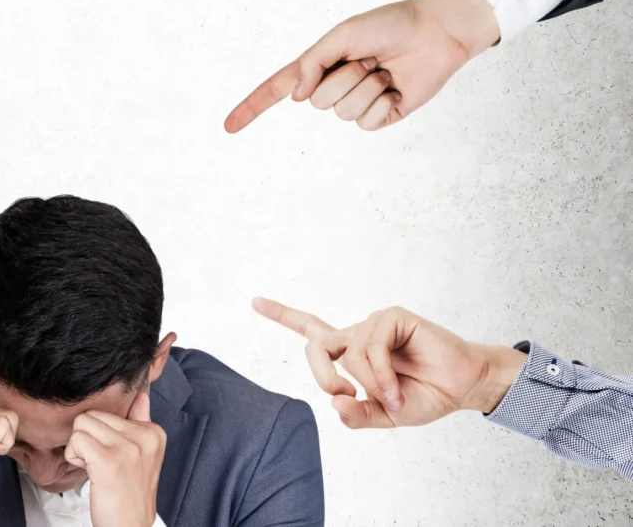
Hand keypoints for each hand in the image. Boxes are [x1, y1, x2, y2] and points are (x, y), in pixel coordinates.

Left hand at [64, 392, 164, 526]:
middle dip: (87, 437)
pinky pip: (76, 441)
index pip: (110, 409)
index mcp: (153, 432)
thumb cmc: (129, 494)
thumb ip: (140, 421)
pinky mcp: (109, 460)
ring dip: (79, 447)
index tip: (112, 455)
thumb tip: (141, 395)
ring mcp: (128, 447)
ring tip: (95, 466)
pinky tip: (90, 472)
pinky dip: (74, 457)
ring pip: (81, 424)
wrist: (130, 526)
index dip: (101, 433)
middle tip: (100, 462)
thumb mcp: (143, 454)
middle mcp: (144, 436)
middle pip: (92, 414)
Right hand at [224, 0, 498, 132]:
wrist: (435, 32)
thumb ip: (313, 63)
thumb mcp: (342, 35)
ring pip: (343, 112)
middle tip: (367, 58)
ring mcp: (356, 104)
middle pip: (318, 102)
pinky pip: (367, 122)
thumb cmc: (388, 25)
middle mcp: (334, 88)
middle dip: (343, 78)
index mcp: (319, 67)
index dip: (252, 107)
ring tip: (383, 68)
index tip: (228, 126)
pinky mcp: (380, 117)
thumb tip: (298, 98)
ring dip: (366, 87)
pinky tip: (395, 87)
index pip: (277, 90)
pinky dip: (382, 102)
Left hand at [252, 298, 526, 428]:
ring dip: (371, 384)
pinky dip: (381, 374)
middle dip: (323, 373)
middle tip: (343, 393)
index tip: (255, 301)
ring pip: (349, 355)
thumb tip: (334, 402)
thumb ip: (357, 415)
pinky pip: (370, 348)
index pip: (311, 330)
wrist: (462, 388)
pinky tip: (398, 386)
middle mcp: (358, 335)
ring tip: (394, 397)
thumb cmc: (424, 396)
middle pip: (316, 345)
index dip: (282, 314)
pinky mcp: (392, 318)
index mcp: (351, 353)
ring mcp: (374, 324)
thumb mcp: (385, 416)